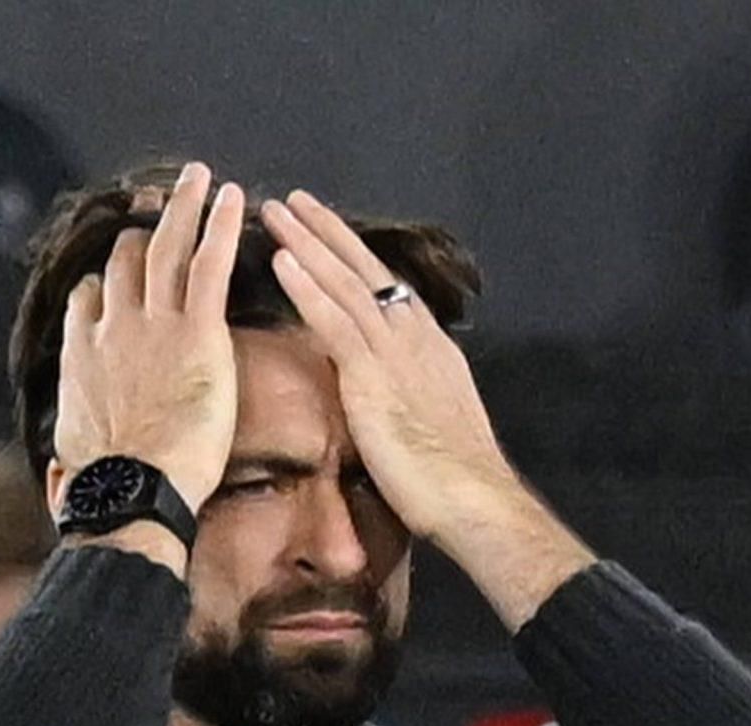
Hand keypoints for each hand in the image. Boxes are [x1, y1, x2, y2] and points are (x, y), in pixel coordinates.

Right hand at [53, 164, 244, 515]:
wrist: (130, 492)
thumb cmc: (107, 487)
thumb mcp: (75, 451)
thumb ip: (75, 436)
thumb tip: (63, 468)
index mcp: (83, 353)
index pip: (90, 297)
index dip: (108, 277)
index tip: (120, 265)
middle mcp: (112, 327)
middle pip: (126, 261)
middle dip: (144, 227)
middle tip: (159, 201)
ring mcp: (153, 325)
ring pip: (165, 248)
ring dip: (182, 206)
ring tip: (196, 177)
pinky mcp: (196, 333)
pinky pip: (208, 263)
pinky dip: (219, 224)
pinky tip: (230, 196)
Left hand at [260, 191, 594, 627]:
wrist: (473, 499)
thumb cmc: (453, 479)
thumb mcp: (431, 421)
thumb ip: (407, 396)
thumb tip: (389, 394)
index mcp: (428, 347)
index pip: (386, 290)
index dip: (354, 258)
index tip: (328, 233)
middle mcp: (413, 337)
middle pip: (364, 271)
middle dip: (327, 233)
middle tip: (295, 201)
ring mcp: (395, 352)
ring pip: (344, 283)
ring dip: (307, 243)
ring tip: (277, 211)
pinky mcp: (374, 375)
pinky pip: (334, 320)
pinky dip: (307, 287)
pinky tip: (282, 259)